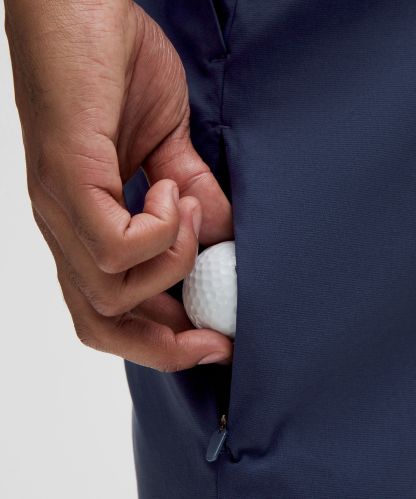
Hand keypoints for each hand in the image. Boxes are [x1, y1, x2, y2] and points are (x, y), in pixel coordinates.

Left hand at [5, 0, 233, 370]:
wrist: (79, 3)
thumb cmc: (115, 67)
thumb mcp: (167, 145)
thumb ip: (190, 196)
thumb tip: (222, 237)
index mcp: (87, 226)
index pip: (111, 309)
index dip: (162, 342)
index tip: (214, 343)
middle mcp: (67, 229)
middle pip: (99, 324)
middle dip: (163, 346)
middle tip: (214, 338)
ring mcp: (62, 208)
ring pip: (109, 292)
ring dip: (170, 262)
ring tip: (187, 205)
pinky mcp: (67, 178)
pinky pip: (114, 245)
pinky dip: (158, 231)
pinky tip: (171, 187)